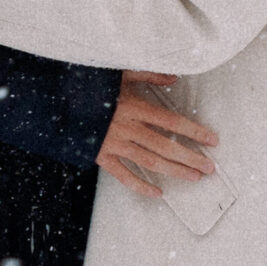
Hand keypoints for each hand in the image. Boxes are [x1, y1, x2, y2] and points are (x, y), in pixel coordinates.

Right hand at [96, 71, 218, 197]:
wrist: (55, 99)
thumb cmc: (89, 84)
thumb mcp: (120, 73)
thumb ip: (149, 75)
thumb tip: (173, 77)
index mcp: (133, 106)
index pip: (171, 122)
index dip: (194, 132)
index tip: (211, 140)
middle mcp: (127, 127)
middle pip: (165, 146)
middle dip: (190, 158)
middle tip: (209, 168)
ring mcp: (114, 144)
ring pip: (149, 162)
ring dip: (174, 171)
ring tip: (193, 177)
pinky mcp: (101, 156)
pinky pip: (123, 175)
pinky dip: (140, 186)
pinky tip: (157, 193)